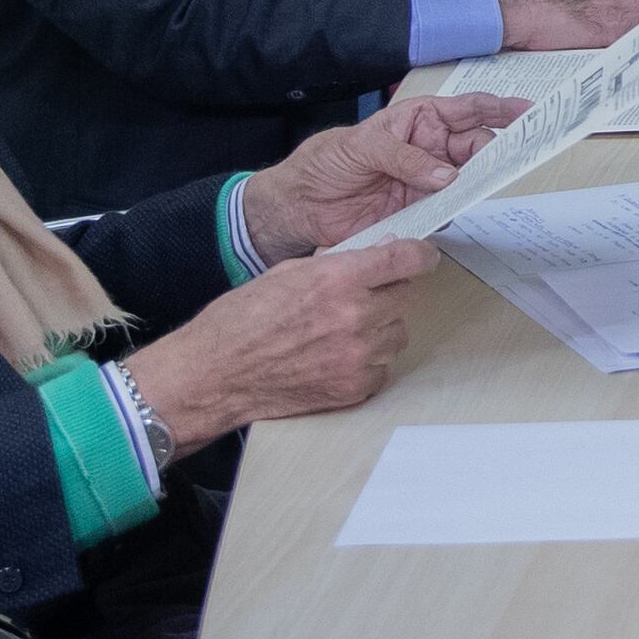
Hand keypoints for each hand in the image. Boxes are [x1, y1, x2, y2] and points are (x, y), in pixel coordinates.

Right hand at [125, 240, 439, 454]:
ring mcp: (357, 356)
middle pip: (405, 297)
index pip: (405, 260)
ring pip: (397, 334)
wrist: (216, 374)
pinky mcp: (354, 388)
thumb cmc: (242, 321)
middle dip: (387, 294)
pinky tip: (336, 357)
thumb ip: (340, 262)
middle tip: (359, 298)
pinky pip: (383, 368)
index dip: (419, 256)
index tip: (422, 258)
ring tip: (341, 331)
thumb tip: (380, 250)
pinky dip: (368, 362)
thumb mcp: (288, 272)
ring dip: (379, 329)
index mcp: (337, 279)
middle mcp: (354, 316)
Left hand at [238, 94, 519, 263]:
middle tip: (518, 156)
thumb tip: (448, 174)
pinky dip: (459, 211)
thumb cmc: (325, 163)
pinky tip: (464, 210)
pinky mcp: (422, 212)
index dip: (500, 108)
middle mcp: (431, 149)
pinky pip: (450, 210)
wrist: (300, 207)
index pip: (468, 110)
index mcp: (420, 120)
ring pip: (469, 179)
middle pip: (478, 146)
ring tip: (496, 182)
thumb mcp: (361, 147)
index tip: (529, 111)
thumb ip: (404, 158)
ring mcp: (429, 181)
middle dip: (499, 149)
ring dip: (483, 182)